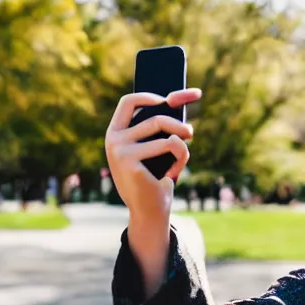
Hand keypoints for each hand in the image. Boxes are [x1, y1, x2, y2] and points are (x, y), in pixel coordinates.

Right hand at [105, 88, 200, 293]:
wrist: (149, 211)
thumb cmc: (154, 178)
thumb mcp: (156, 148)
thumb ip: (164, 125)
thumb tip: (187, 94)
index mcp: (115, 133)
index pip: (128, 102)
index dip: (151, 96)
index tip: (172, 99)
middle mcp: (113, 140)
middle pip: (156, 116)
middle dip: (179, 124)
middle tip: (190, 133)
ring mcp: (120, 151)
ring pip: (166, 133)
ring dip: (183, 143)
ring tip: (182, 157)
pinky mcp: (132, 163)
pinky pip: (170, 146)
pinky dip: (181, 156)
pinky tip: (174, 173)